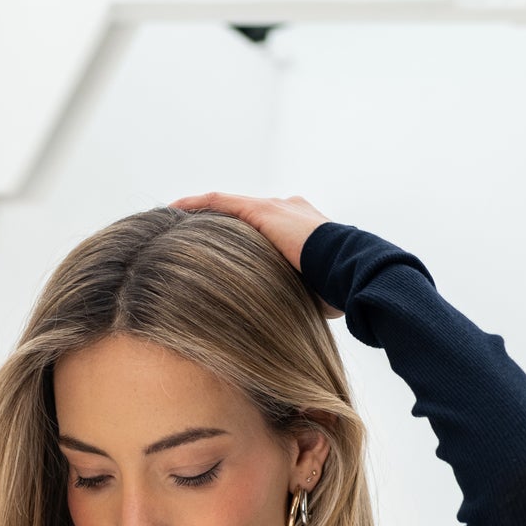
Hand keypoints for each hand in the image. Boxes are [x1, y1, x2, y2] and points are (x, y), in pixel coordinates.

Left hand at [169, 191, 342, 319]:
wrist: (350, 267)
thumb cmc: (339, 288)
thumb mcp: (316, 293)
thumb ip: (297, 296)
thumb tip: (288, 323)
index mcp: (303, 228)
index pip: (267, 229)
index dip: (246, 238)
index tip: (228, 250)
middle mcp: (288, 210)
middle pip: (246, 214)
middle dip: (221, 223)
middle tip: (194, 233)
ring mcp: (276, 207)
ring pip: (230, 205)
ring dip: (203, 211)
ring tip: (175, 218)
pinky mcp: (264, 211)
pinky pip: (222, 202)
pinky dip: (198, 204)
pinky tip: (175, 209)